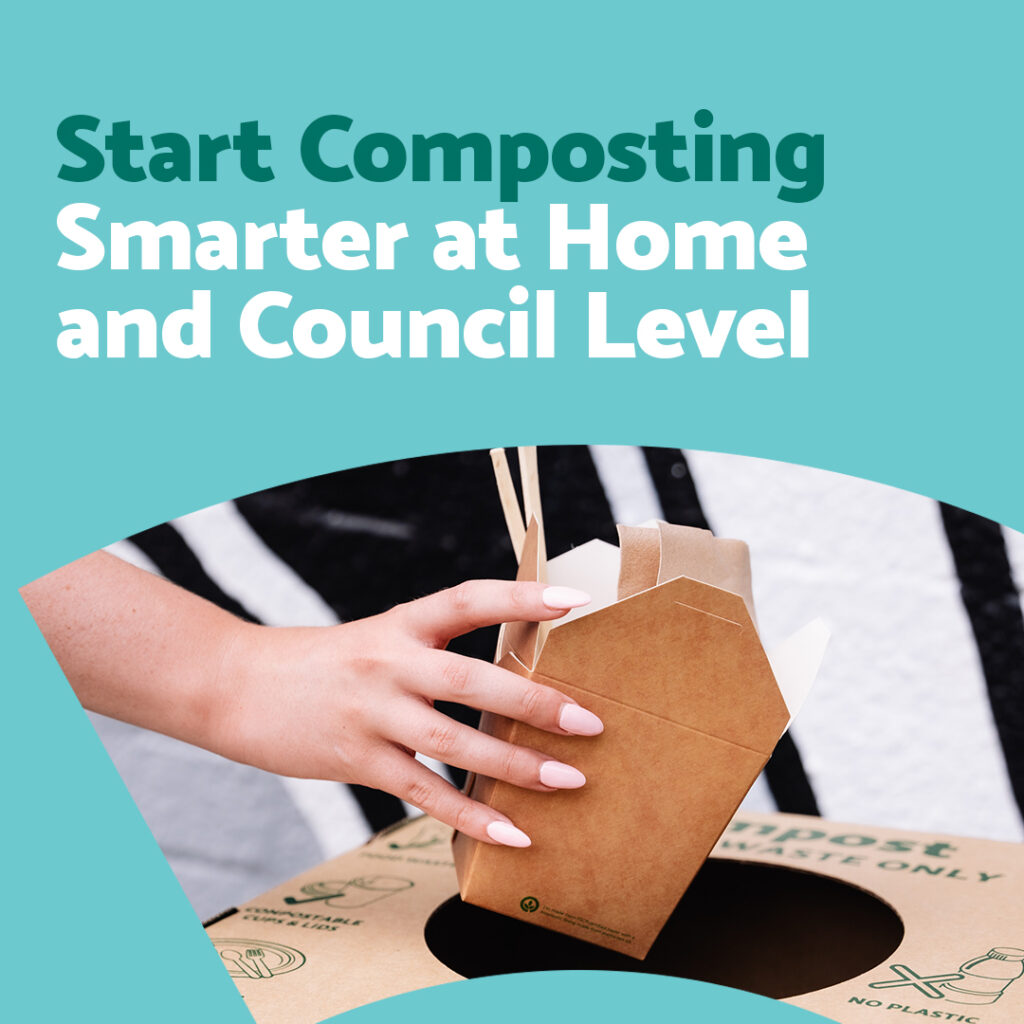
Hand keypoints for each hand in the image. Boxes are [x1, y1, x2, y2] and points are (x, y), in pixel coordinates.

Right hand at [215, 580, 602, 846]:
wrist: (237, 686)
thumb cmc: (322, 663)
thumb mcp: (377, 639)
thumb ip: (431, 653)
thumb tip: (507, 680)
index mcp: (400, 624)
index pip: (468, 598)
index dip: (522, 597)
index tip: (576, 601)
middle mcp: (389, 663)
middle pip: (471, 680)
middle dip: (535, 702)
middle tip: (590, 722)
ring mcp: (372, 713)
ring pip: (455, 742)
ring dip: (517, 766)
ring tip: (570, 780)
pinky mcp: (357, 759)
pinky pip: (424, 792)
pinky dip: (471, 817)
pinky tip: (513, 834)